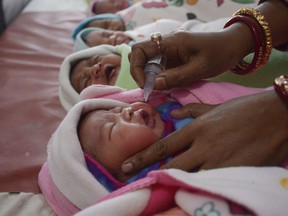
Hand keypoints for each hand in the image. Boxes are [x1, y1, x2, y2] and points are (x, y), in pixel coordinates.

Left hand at [121, 91, 287, 173]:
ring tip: (161, 188)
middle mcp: (203, 145)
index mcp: (197, 128)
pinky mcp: (234, 171)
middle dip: (150, 173)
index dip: (143, 156)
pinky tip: (191, 190)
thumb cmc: (244, 110)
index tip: (127, 165)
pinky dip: (199, 187)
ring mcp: (219, 160)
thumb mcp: (215, 107)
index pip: (165, 145)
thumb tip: (173, 114)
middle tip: (132, 181)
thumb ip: (192, 110)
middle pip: (172, 164)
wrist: (275, 116)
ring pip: (189, 177)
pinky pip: (210, 183)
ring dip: (175, 183)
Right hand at [129, 28, 252, 89]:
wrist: (233, 46)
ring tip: (158, 89)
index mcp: (170, 42)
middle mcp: (165, 45)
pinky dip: (157, 77)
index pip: (139, 50)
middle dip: (140, 73)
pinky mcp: (173, 58)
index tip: (145, 85)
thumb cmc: (219, 54)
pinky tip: (165, 86)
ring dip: (148, 76)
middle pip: (139, 55)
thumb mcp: (199, 68)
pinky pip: (158, 67)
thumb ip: (176, 77)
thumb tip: (154, 85)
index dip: (136, 68)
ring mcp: (168, 52)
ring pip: (148, 62)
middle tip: (150, 88)